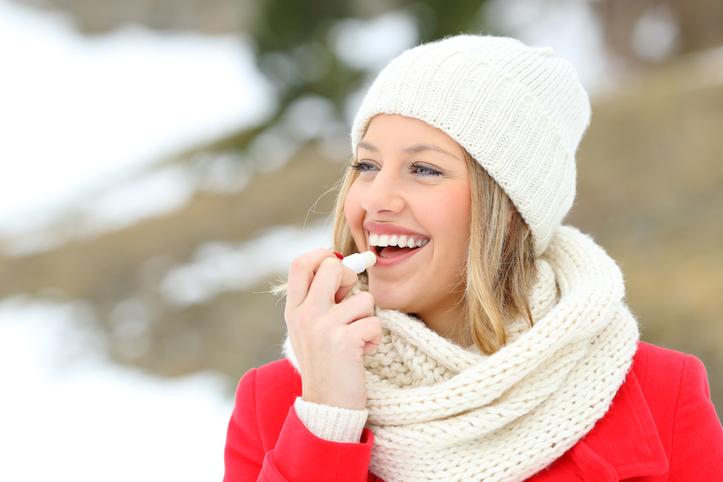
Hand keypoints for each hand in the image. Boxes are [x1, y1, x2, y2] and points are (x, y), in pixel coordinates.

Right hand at [284, 248, 381, 409]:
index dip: (322, 255)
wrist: (326, 405)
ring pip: (364, 298)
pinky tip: (361, 353)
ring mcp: (323, 326)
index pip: (301, 264)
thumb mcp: (311, 328)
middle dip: (351, 278)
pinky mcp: (344, 340)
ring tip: (355, 338)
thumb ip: (321, 298)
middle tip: (350, 301)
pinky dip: (374, 338)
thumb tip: (345, 262)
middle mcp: (305, 314)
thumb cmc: (325, 363)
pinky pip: (374, 322)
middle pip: (333, 267)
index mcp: (294, 309)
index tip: (337, 264)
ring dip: (367, 318)